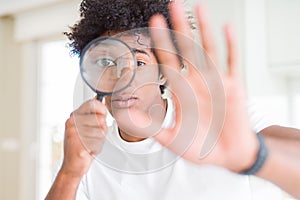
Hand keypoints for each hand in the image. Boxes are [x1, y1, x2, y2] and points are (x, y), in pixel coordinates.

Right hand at [60, 98, 107, 176]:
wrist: (71, 166)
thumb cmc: (79, 147)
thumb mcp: (84, 127)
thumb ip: (91, 116)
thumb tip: (100, 101)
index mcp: (73, 117)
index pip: (91, 103)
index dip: (102, 108)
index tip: (103, 115)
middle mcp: (72, 123)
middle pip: (100, 118)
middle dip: (102, 128)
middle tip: (94, 136)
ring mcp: (74, 134)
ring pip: (101, 131)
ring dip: (100, 139)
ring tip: (91, 143)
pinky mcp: (78, 145)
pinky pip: (98, 142)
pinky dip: (97, 147)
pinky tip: (89, 150)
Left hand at [149, 2, 258, 172]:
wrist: (227, 155)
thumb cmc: (201, 147)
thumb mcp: (171, 139)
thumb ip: (149, 126)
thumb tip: (124, 116)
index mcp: (181, 91)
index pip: (168, 61)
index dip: (161, 43)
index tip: (153, 24)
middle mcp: (196, 81)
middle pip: (186, 49)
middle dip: (178, 28)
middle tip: (171, 6)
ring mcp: (215, 81)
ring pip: (207, 49)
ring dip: (203, 29)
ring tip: (197, 7)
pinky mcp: (233, 86)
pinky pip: (231, 61)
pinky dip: (230, 44)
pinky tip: (226, 27)